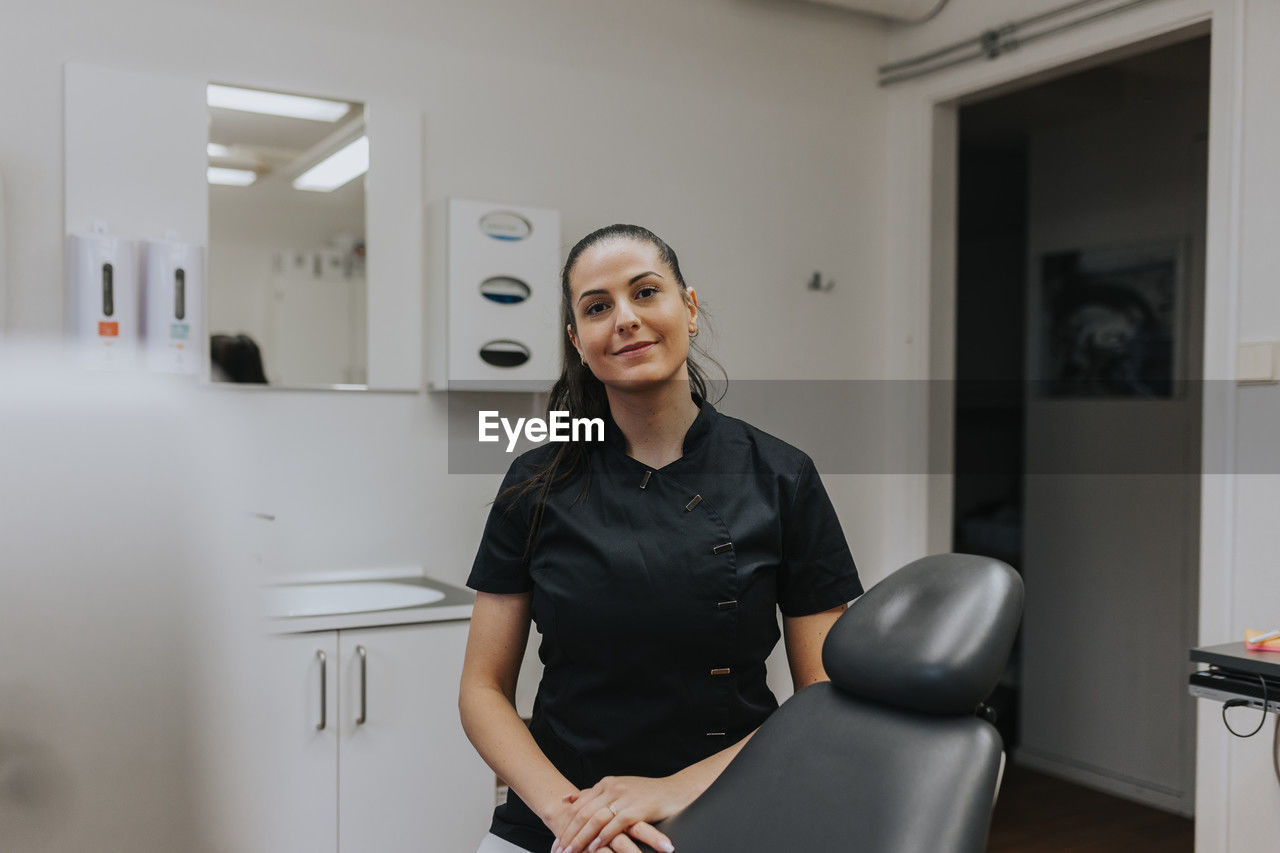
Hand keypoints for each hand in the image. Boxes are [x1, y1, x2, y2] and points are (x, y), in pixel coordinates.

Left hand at [551, 775, 690, 852]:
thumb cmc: (647, 794)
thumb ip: (593, 794)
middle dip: (569, 834)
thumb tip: (567, 798)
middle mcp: (612, 787)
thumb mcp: (618, 790)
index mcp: (606, 783)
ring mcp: (624, 797)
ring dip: (582, 839)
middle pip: (584, 813)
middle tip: (559, 851)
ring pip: (595, 819)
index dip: (565, 825)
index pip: (579, 806)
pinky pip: (615, 824)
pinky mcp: (637, 808)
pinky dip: (603, 837)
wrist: (676, 792)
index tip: (557, 842)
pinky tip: (595, 848)